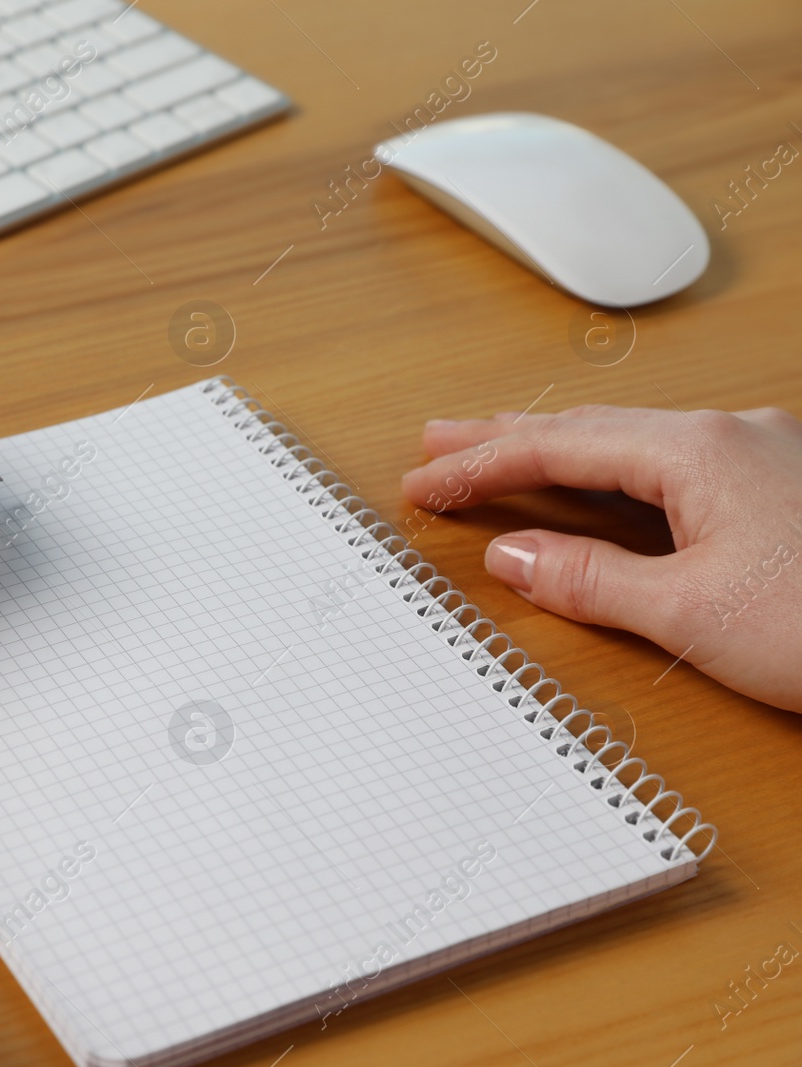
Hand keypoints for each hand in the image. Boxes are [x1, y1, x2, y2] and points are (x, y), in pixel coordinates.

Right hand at [401, 405, 801, 711]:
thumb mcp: (689, 613)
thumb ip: (588, 579)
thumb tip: (513, 555)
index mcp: (699, 451)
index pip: (560, 447)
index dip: (481, 465)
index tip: (424, 481)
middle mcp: (732, 436)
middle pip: (592, 429)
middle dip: (507, 436)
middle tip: (438, 441)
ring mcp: (763, 458)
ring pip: (634, 443)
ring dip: (559, 451)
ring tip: (499, 455)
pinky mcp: (784, 490)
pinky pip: (672, 466)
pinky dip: (612, 473)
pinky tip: (599, 488)